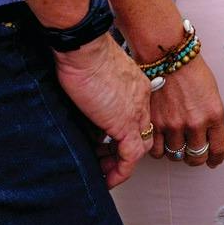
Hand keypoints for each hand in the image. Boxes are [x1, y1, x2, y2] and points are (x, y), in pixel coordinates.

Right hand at [52, 37, 153, 187]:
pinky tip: (107, 179)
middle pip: (141, 134)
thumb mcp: (94, 76)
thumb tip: (84, 111)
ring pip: (138, 149)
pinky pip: (129, 157)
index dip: (124, 135)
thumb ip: (95, 95)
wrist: (84, 45)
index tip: (108, 145)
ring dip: (121, 165)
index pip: (138, 118)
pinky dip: (120, 172)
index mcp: (136, 86)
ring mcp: (135, 112)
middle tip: (105, 163)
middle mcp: (141, 100)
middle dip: (124, 153)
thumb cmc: (82, 52)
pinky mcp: (124, 124)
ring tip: (103, 174)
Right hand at [151, 50, 223, 168]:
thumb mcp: (212, 93)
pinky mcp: (154, 123)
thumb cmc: (192, 70)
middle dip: (196, 158)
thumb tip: (209, 138)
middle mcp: (195, 123)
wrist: (169, 55)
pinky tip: (161, 142)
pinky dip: (159, 150)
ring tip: (176, 143)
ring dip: (177, 152)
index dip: (216, 159)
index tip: (213, 161)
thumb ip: (211, 117)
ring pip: (176, 156)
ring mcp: (173, 124)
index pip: (218, 148)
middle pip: (196, 157)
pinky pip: (157, 151)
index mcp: (214, 114)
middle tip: (193, 153)